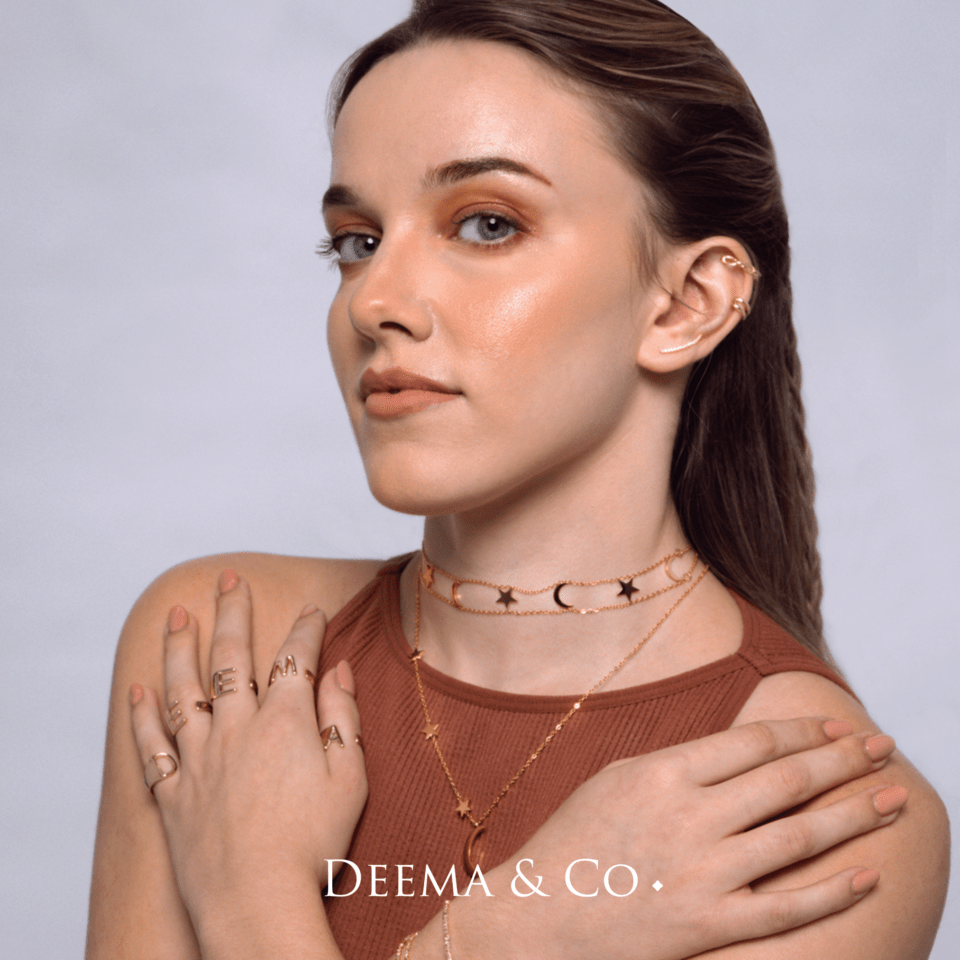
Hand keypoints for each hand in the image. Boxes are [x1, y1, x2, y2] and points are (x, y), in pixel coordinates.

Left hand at [128, 568, 367, 947]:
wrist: (255, 903)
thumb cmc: (312, 845)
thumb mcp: (351, 778)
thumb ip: (342, 718)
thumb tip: (338, 671)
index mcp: (285, 721)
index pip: (295, 657)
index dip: (307, 629)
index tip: (313, 610)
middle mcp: (237, 727)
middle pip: (231, 656)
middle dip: (232, 612)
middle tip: (229, 578)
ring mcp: (199, 757)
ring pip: (183, 687)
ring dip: (179, 647)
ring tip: (177, 614)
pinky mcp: (172, 791)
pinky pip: (151, 744)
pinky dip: (142, 714)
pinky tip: (137, 688)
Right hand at [457, 718, 903, 959]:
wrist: (537, 917)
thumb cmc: (573, 841)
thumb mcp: (618, 779)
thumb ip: (679, 763)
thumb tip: (739, 751)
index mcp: (664, 772)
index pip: (754, 742)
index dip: (804, 731)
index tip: (837, 725)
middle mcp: (691, 816)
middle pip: (787, 780)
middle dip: (843, 759)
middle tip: (882, 747)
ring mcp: (703, 873)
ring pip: (799, 837)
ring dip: (855, 814)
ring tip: (894, 799)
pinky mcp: (710, 925)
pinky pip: (787, 908)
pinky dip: (833, 891)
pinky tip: (867, 874)